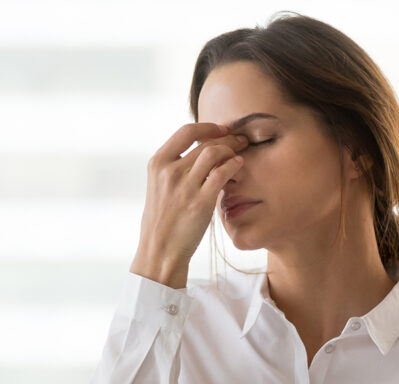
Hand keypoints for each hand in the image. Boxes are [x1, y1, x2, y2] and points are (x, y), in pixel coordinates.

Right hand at [130, 123, 248, 287]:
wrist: (159, 250)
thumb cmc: (162, 220)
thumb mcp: (159, 186)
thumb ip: (173, 167)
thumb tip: (197, 151)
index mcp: (157, 164)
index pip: (185, 132)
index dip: (207, 127)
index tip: (221, 129)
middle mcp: (169, 171)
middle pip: (205, 143)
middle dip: (228, 138)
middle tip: (241, 140)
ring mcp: (184, 186)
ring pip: (214, 153)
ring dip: (232, 150)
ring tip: (241, 154)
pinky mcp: (200, 202)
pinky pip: (222, 173)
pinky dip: (234, 166)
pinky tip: (238, 167)